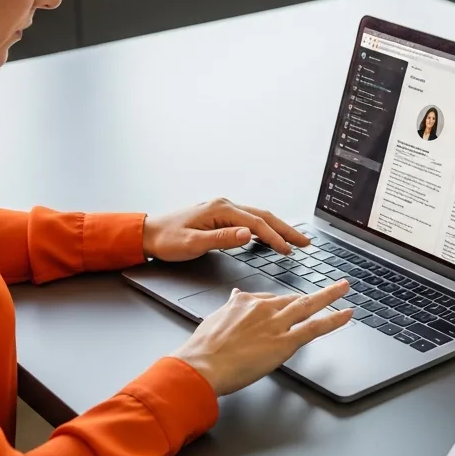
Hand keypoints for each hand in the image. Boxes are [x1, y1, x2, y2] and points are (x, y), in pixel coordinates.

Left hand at [142, 198, 308, 261]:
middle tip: (304, 242)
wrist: (149, 234)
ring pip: (258, 217)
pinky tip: (270, 236)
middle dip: (285, 229)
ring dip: (278, 228)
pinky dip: (265, 228)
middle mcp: (224, 205)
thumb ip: (223, 239)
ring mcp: (223, 209)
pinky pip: (249, 220)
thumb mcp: (193, 243)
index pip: (256, 224)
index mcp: (220, 210)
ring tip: (294, 240)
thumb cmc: (168, 239)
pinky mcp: (220, 216)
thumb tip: (248, 234)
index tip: (289, 250)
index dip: (275, 237)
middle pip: (263, 216)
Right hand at [172, 280, 352, 395]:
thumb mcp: (214, 319)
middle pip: (293, 298)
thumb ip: (229, 308)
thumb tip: (234, 295)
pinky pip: (315, 327)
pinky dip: (334, 319)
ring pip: (309, 305)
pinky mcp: (285, 342)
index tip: (287, 306)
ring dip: (330, 295)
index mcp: (244, 302)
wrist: (201, 364)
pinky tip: (347, 314)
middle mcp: (263, 308)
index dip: (281, 304)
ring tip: (344, 288)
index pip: (269, 299)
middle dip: (313, 294)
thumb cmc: (203, 349)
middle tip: (330, 288)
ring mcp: (276, 324)